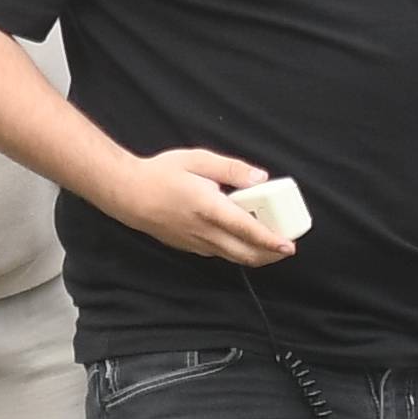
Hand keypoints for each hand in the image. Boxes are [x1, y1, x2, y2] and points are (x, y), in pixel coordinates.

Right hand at [112, 144, 295, 265]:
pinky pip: (220, 254)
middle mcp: (205, 232)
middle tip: (286, 247)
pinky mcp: (190, 247)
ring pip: (234, 258)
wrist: (128, 194)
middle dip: (270, 255)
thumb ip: (232, 169)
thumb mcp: (198, 160)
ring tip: (270, 244)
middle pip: (246, 254)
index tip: (289, 245)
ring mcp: (197, 243)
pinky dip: (237, 251)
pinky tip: (241, 238)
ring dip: (255, 255)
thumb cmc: (161, 174)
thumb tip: (259, 177)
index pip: (247, 230)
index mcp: (210, 208)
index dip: (271, 240)